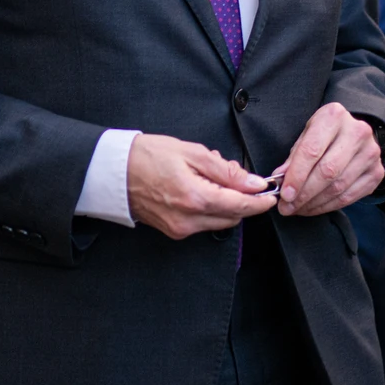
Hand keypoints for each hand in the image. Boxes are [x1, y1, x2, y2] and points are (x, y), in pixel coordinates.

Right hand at [126, 133, 274, 238]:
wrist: (114, 172)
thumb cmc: (148, 156)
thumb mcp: (191, 152)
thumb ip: (225, 170)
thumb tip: (253, 183)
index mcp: (195, 198)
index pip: (240, 205)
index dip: (260, 202)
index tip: (271, 195)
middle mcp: (189, 220)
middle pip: (233, 216)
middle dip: (242, 200)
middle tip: (236, 176)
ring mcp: (181, 229)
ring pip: (220, 221)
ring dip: (226, 204)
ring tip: (210, 178)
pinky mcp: (174, 231)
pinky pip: (204, 223)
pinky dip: (210, 208)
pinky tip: (198, 188)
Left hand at [277, 103, 384, 216]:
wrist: (354, 132)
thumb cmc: (324, 133)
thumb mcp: (306, 135)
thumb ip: (294, 157)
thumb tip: (281, 181)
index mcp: (334, 116)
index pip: (312, 151)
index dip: (296, 176)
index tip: (284, 194)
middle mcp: (357, 132)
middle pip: (327, 171)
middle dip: (304, 194)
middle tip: (287, 207)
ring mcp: (371, 153)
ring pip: (339, 187)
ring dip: (314, 203)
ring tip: (298, 209)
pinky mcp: (377, 172)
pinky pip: (350, 196)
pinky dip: (329, 206)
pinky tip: (315, 207)